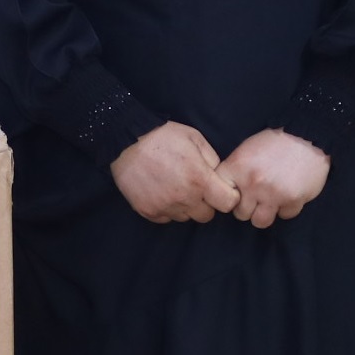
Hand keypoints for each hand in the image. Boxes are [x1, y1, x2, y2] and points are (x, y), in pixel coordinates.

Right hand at [110, 122, 240, 224]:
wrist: (126, 140)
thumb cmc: (163, 136)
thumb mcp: (195, 138)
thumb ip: (212, 160)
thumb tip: (219, 176)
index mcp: (200, 179)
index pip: (228, 204)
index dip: (228, 196)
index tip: (220, 190)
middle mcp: (184, 198)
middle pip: (207, 216)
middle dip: (205, 203)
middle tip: (195, 187)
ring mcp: (164, 207)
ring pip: (186, 218)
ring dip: (185, 206)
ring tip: (175, 187)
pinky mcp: (148, 211)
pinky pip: (166, 219)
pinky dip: (167, 209)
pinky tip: (161, 192)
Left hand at [217, 129, 329, 227]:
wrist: (306, 136)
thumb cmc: (274, 142)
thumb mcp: (246, 151)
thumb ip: (235, 172)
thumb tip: (226, 193)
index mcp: (236, 168)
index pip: (220, 197)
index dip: (229, 198)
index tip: (238, 194)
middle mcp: (251, 183)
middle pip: (240, 214)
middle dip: (248, 207)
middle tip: (258, 196)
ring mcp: (272, 194)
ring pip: (259, 222)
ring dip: (265, 213)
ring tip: (271, 201)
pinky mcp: (292, 200)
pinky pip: (285, 216)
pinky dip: (287, 208)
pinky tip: (289, 194)